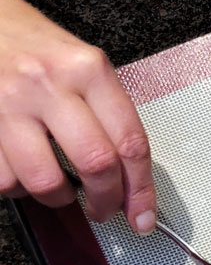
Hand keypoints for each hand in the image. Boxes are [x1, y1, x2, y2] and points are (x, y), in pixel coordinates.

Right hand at [0, 0, 155, 232]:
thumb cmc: (37, 47)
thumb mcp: (83, 66)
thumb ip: (108, 117)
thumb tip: (129, 181)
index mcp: (89, 70)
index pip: (130, 142)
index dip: (141, 190)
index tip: (143, 217)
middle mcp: (50, 84)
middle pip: (96, 164)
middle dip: (105, 201)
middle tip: (104, 210)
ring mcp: (9, 102)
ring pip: (45, 180)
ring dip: (58, 199)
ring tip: (60, 191)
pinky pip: (4, 179)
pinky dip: (18, 188)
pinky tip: (23, 171)